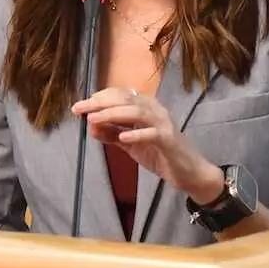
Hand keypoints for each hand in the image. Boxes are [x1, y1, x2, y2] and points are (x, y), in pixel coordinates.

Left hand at [72, 87, 223, 203]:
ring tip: (94, 119)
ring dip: (113, 114)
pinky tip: (122, 137)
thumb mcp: (130, 145)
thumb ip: (112, 135)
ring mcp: (164, 124)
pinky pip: (152, 133)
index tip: (81, 106)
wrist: (189, 172)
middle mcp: (156, 110)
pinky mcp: (169, 140)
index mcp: (146, 107)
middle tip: (80, 109)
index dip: (99, 98)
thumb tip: (90, 127)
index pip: (120, 95)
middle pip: (126, 100)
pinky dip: (136, 134)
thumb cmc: (160, 154)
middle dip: (100, 103)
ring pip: (137, 112)